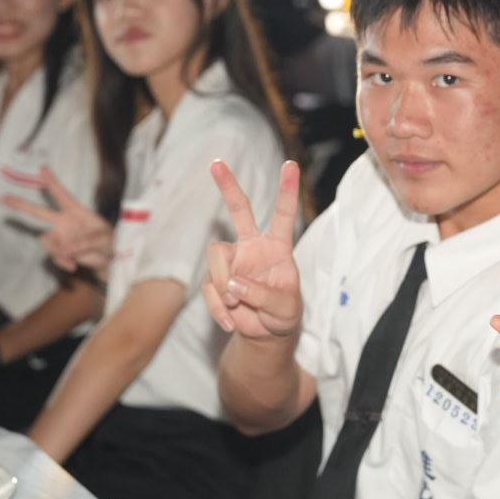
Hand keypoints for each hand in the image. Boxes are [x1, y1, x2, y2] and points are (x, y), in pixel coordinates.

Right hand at [2, 168, 112, 275]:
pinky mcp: (61, 251)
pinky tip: (74, 266)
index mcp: (76, 212)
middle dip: (21, 204)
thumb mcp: (103, 239)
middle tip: (3, 198)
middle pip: (39, 211)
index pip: (62, 195)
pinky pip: (53, 256)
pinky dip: (62, 262)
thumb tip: (66, 250)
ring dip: (58, 251)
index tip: (43, 169)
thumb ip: (85, 242)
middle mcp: (64, 222)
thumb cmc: (109, 241)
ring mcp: (60, 237)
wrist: (109, 259)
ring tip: (74, 257)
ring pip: (46, 241)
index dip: (52, 182)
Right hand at [201, 160, 302, 340]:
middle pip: (239, 210)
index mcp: (277, 246)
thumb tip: (233, 285)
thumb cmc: (283, 314)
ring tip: (236, 305)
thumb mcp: (285, 308)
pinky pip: (209, 289)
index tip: (290, 165)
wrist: (266, 335)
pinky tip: (231, 322)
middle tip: (216, 163)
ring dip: (222, 282)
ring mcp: (232, 262)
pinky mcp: (216, 281)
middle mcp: (252, 247)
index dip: (287, 190)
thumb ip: (264, 295)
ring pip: (216, 256)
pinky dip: (218, 308)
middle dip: (228, 186)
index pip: (283, 214)